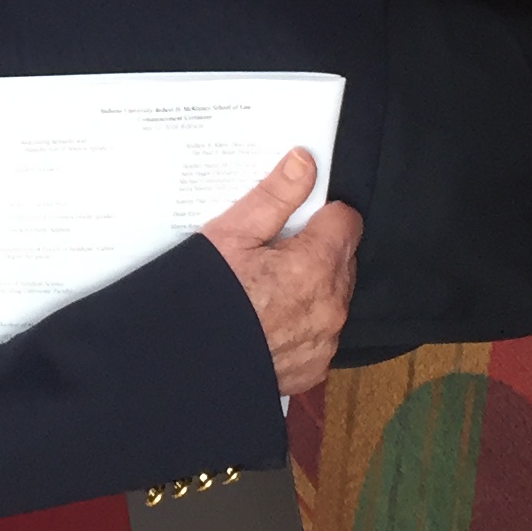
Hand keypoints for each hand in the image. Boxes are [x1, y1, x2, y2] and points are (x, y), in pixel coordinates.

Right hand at [201, 150, 360, 396]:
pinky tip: (267, 321)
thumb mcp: (230, 234)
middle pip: (342, 260)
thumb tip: (304, 162)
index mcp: (316, 265)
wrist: (185, 365)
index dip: (320, 214)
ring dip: (311, 289)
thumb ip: (274, 196)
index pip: (346, 220)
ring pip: (333, 297)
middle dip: (316, 251)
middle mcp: (331, 305)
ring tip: (265, 290)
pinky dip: (302, 325)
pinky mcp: (313, 368)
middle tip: (270, 254)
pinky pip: (320, 334)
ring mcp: (325, 341)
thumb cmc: (205, 298)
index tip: (294, 220)